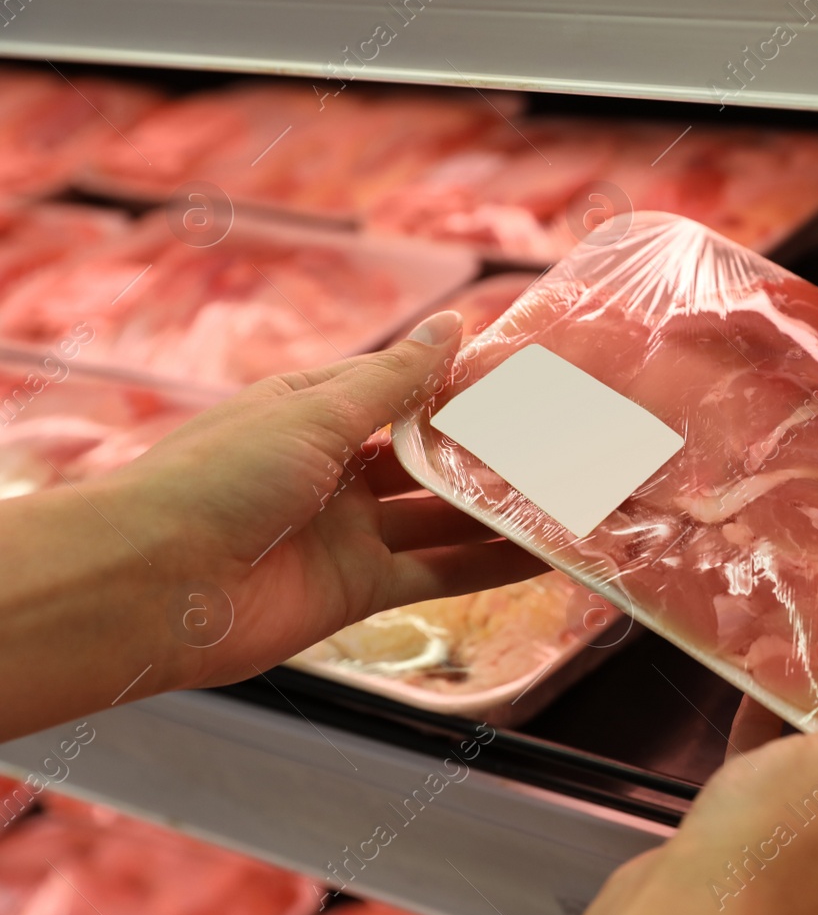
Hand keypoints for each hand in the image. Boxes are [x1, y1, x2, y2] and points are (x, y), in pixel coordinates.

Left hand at [119, 308, 545, 689]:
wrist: (151, 586)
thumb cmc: (218, 477)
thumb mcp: (314, 410)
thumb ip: (395, 379)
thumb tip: (454, 326)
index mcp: (313, 410)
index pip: (403, 387)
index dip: (460, 382)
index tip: (526, 375)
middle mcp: (335, 469)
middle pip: (429, 454)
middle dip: (489, 447)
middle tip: (564, 436)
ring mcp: (348, 532)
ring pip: (442, 516)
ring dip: (499, 508)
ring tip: (569, 492)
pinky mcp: (358, 588)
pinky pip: (437, 571)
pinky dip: (488, 565)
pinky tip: (542, 554)